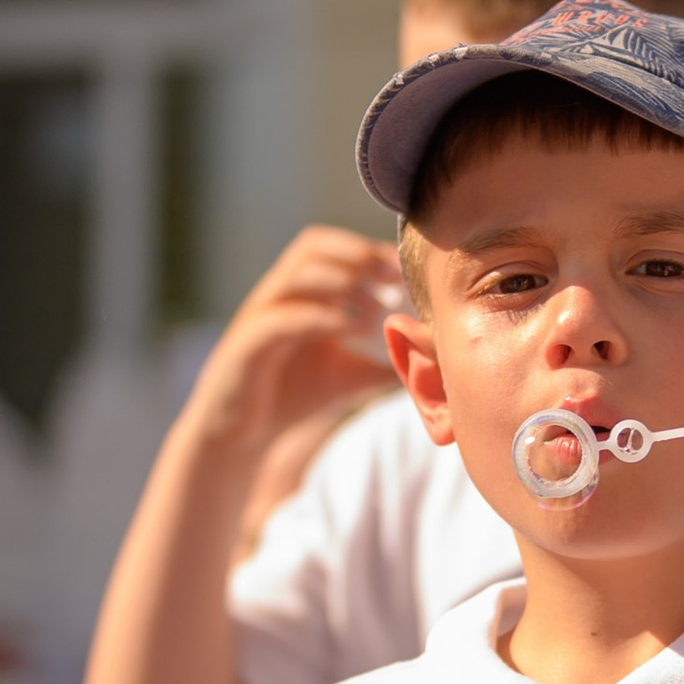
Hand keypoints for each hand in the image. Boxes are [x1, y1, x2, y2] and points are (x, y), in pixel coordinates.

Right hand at [185, 231, 404, 455]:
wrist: (245, 436)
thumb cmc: (298, 397)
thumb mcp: (353, 374)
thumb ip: (389, 359)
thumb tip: (437, 352)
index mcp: (302, 293)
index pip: (334, 249)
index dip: (370, 250)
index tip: (405, 268)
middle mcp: (278, 296)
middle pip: (312, 247)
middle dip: (356, 254)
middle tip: (393, 276)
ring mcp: (259, 317)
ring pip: (295, 276)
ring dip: (340, 282)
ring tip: (376, 306)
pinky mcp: (246, 346)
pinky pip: (282, 318)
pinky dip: (322, 318)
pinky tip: (355, 329)